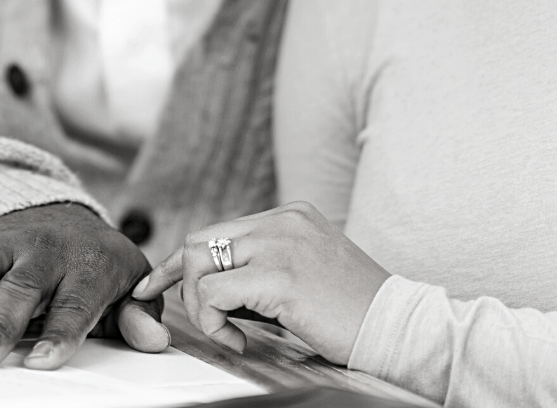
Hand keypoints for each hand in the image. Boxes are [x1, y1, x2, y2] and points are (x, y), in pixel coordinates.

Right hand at [0, 202, 167, 369]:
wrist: (54, 212)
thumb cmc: (93, 260)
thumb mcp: (128, 281)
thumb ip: (140, 314)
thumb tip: (151, 339)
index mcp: (89, 260)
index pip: (75, 300)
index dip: (59, 332)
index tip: (41, 361)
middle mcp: (43, 248)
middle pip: (20, 288)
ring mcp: (3, 245)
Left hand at [131, 201, 388, 364]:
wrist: (399, 327)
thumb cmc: (356, 311)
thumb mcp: (307, 272)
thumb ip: (265, 268)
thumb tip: (217, 288)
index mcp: (290, 216)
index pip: (218, 230)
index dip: (183, 262)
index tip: (157, 284)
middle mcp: (283, 222)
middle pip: (199, 241)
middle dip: (180, 281)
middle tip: (188, 316)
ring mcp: (281, 245)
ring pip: (200, 264)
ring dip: (201, 307)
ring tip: (228, 333)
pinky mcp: (280, 277)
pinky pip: (215, 295)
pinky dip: (215, 323)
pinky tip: (240, 342)